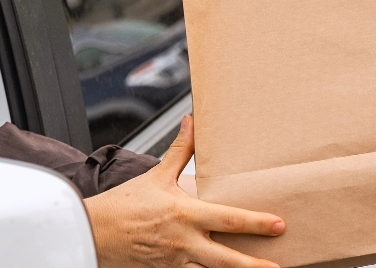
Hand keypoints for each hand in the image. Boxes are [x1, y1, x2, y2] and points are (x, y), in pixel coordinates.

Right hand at [85, 115, 285, 267]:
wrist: (96, 232)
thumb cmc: (126, 204)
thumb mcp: (157, 175)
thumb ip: (181, 150)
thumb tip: (191, 122)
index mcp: (184, 214)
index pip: (228, 219)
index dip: (255, 222)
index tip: (278, 224)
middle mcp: (184, 241)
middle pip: (226, 258)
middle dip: (254, 265)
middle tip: (278, 266)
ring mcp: (176, 262)